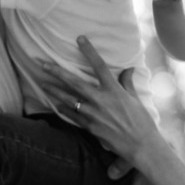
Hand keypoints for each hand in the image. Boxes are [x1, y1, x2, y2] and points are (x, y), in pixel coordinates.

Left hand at [37, 36, 165, 166]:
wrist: (141, 145)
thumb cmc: (141, 122)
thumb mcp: (135, 99)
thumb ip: (127, 83)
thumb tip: (129, 69)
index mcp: (114, 90)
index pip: (99, 65)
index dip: (89, 51)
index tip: (80, 39)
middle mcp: (101, 100)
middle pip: (75, 83)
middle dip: (57, 72)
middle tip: (43, 64)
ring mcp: (94, 114)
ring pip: (69, 99)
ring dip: (54, 91)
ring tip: (43, 84)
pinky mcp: (90, 127)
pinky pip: (72, 116)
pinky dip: (63, 109)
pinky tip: (55, 104)